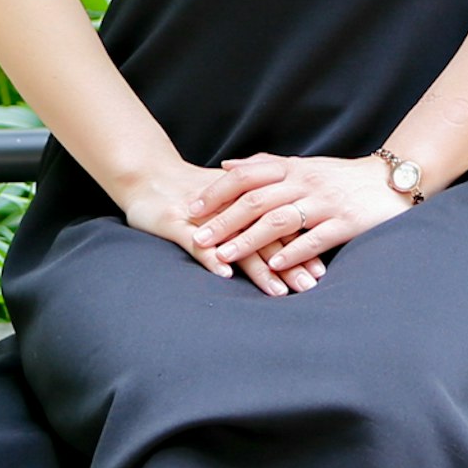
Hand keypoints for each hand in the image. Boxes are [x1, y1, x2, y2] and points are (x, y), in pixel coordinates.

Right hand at [112, 157, 315, 293]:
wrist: (146, 175)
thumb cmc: (190, 193)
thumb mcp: (226, 199)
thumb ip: (255, 214)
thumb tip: (288, 238)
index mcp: (245, 199)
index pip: (280, 225)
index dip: (301, 247)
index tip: (321, 271)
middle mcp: (228, 207)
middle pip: (265, 236)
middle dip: (289, 264)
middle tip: (310, 287)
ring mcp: (202, 217)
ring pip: (236, 243)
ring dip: (259, 269)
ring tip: (278, 292)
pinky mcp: (175, 223)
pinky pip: (195, 243)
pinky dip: (211, 257)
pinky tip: (226, 274)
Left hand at [194, 151, 415, 296]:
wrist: (394, 180)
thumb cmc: (343, 177)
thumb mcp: (304, 164)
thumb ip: (266, 165)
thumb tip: (226, 166)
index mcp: (294, 168)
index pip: (246, 176)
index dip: (216, 192)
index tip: (191, 209)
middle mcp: (306, 183)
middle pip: (256, 200)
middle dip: (224, 220)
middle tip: (197, 238)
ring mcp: (326, 203)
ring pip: (280, 220)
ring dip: (249, 239)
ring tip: (224, 256)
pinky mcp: (346, 222)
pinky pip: (315, 238)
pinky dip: (293, 252)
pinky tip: (275, 265)